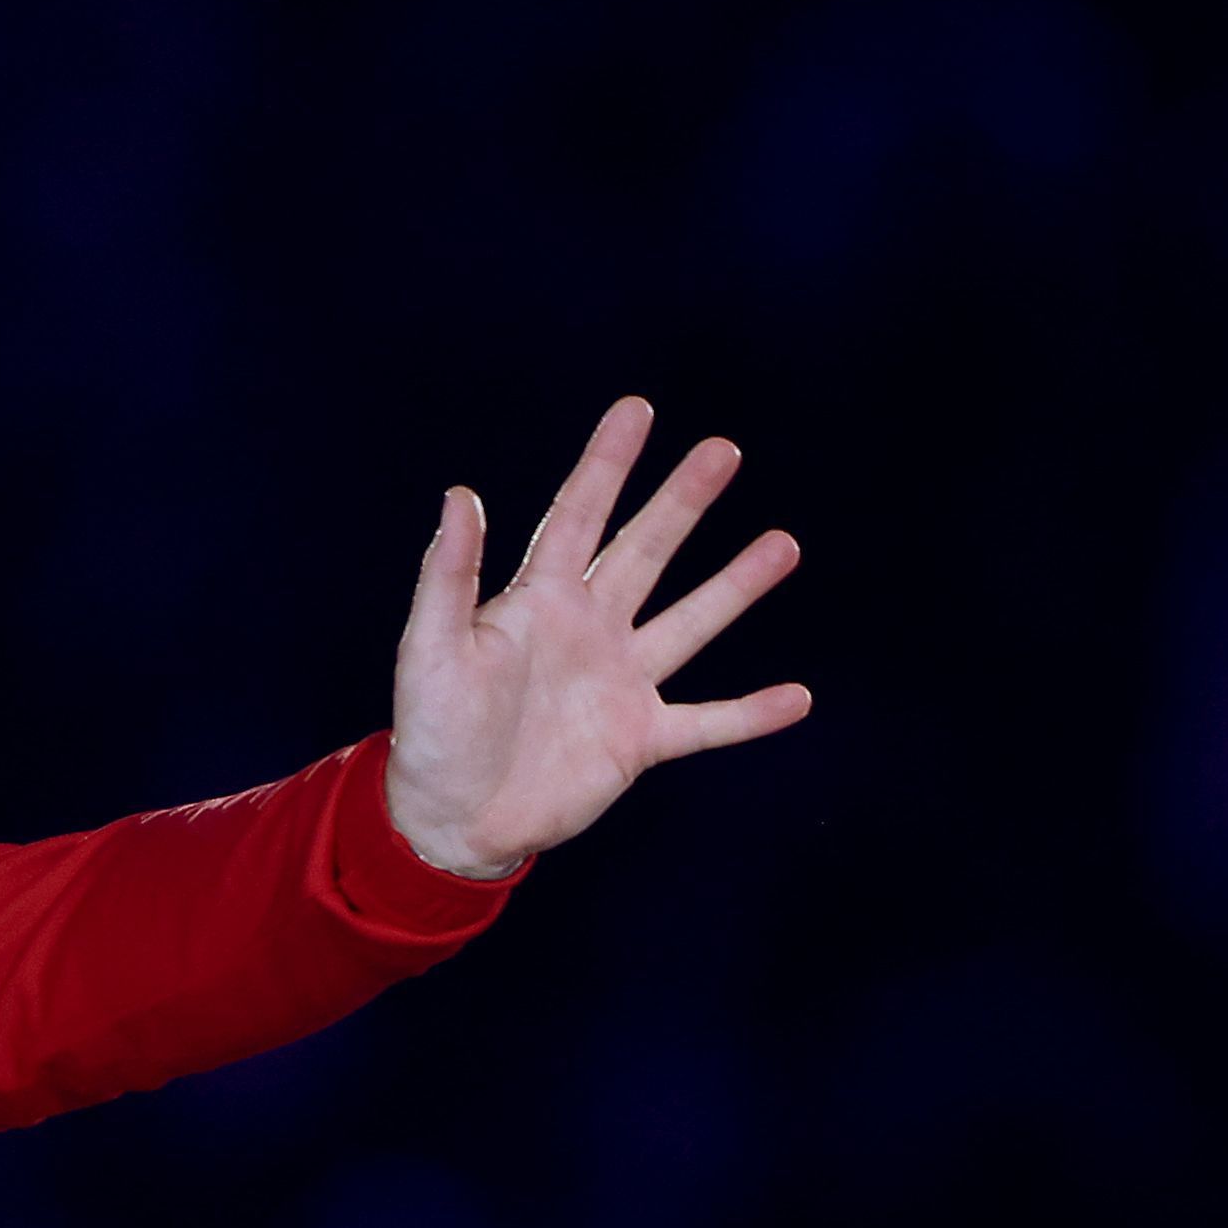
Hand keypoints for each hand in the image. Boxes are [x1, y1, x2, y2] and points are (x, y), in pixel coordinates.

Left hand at [386, 397, 807, 878]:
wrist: (450, 817)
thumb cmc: (430, 729)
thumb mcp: (429, 647)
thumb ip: (448, 575)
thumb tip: (460, 494)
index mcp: (537, 600)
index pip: (578, 515)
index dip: (607, 463)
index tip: (638, 410)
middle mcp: (588, 629)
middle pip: (645, 552)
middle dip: (682, 502)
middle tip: (724, 450)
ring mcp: (620, 682)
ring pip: (690, 623)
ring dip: (736, 586)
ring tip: (783, 544)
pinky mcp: (639, 739)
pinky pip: (708, 722)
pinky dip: (751, 714)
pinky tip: (798, 697)